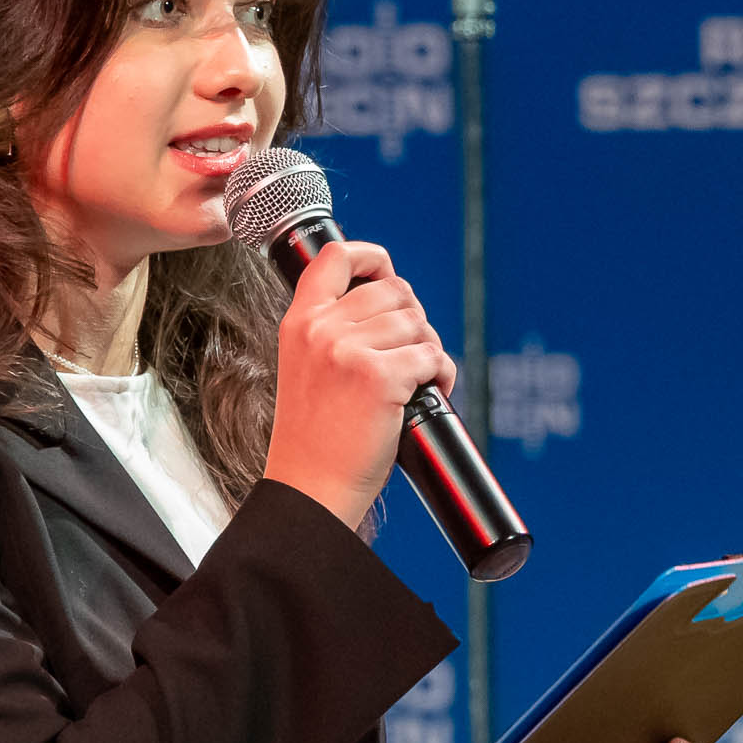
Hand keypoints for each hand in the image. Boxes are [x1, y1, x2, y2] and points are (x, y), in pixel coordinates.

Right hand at [258, 240, 455, 529]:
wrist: (311, 485)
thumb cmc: (317, 435)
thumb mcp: (307, 366)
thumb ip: (334, 329)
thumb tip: (394, 300)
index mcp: (300, 322)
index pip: (335, 258)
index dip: (372, 257)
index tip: (387, 272)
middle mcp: (321, 329)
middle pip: (394, 290)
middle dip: (414, 320)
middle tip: (412, 354)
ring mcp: (348, 351)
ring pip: (418, 324)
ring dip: (430, 350)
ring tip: (419, 380)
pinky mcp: (379, 377)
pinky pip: (432, 357)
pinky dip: (442, 376)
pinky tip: (429, 393)